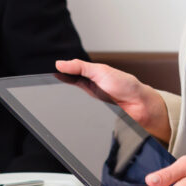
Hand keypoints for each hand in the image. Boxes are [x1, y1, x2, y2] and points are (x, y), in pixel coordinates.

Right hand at [55, 59, 170, 141]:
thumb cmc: (126, 85)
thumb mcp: (100, 71)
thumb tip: (60, 63)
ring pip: (72, 109)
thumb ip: (80, 67)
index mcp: (88, 79)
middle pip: (66, 95)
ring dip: (68, 109)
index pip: (67, 78)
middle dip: (58, 96)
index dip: (57, 79)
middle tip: (50, 93)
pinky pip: (81, 122)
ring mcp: (89, 107)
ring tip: (60, 105)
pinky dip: (77, 120)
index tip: (45, 79)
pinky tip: (73, 118)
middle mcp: (87, 93)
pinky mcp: (93, 120)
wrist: (141, 106)